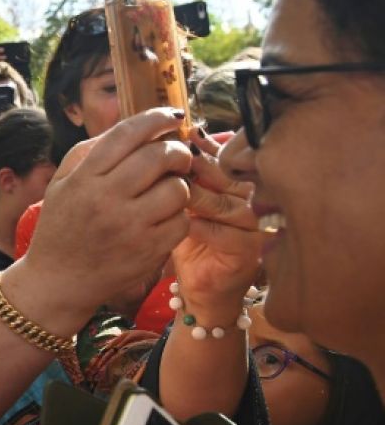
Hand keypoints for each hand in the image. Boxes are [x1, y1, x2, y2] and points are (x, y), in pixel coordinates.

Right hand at [21, 109, 192, 317]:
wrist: (56, 280)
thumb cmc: (61, 227)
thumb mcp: (61, 183)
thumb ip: (91, 152)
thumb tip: (136, 128)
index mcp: (84, 177)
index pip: (127, 134)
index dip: (156, 118)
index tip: (172, 116)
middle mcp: (106, 199)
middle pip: (160, 156)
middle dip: (177, 151)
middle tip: (176, 157)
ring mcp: (129, 227)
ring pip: (177, 189)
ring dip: (179, 186)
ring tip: (166, 191)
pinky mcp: (147, 251)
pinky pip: (181, 221)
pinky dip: (178, 217)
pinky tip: (163, 218)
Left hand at [171, 130, 260, 320]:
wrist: (200, 290)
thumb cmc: (190, 244)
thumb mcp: (184, 206)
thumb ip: (185, 178)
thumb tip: (170, 140)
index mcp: (237, 188)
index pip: (226, 162)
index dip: (207, 148)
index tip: (187, 134)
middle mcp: (252, 204)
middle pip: (230, 179)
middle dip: (203, 168)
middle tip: (181, 157)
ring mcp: (254, 228)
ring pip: (228, 205)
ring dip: (201, 196)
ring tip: (178, 187)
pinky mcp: (249, 252)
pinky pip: (225, 235)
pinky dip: (203, 227)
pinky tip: (185, 221)